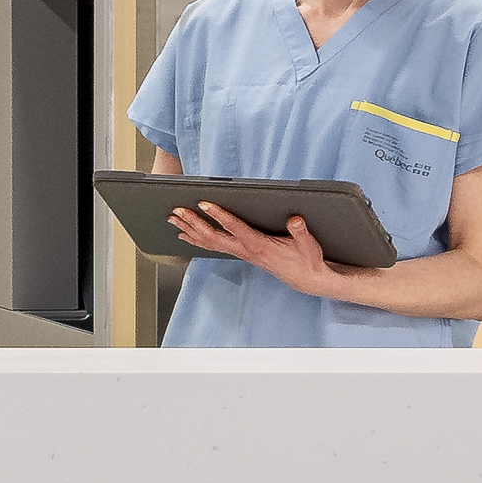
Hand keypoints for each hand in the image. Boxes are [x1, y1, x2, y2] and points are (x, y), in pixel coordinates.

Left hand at [168, 200, 346, 297]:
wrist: (306, 279)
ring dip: (190, 230)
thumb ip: (300, 232)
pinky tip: (186, 234)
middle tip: (177, 211)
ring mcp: (241, 253)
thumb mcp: (308, 245)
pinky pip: (214, 246)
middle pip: (212, 236)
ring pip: (209, 242)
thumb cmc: (306, 260)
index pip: (234, 227)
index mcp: (258, 245)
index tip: (204, 203)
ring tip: (173, 219)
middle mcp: (245, 250)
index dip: (219, 215)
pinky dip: (197, 239)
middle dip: (193, 222)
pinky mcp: (241, 253)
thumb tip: (294, 219)